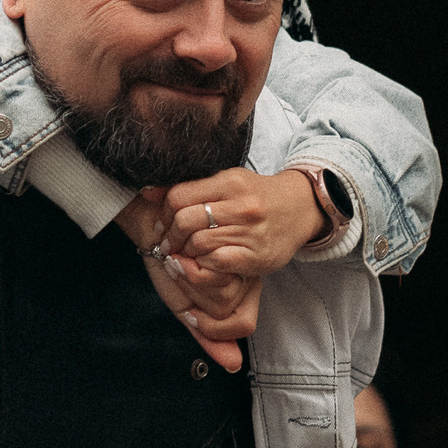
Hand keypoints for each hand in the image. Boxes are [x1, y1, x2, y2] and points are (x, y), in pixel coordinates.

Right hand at [116, 195, 258, 371]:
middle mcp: (247, 274)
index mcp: (242, 290)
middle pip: (229, 309)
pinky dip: (187, 271)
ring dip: (190, 283)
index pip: (243, 324)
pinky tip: (178, 252)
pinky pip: (212, 275)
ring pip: (223, 295)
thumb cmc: (168, 261)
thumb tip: (234, 365)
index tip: (190, 301)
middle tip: (182, 276)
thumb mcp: (186, 307)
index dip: (208, 321)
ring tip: (180, 260)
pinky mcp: (228, 240)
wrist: (152, 228)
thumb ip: (210, 337)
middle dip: (194, 297)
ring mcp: (239, 257)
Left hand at [152, 167, 326, 278]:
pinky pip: (216, 262)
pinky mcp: (257, 256)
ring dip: (185, 252)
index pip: (179, 196)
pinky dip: (203, 266)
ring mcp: (250, 231)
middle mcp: (241, 205)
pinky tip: (202, 263)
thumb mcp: (226, 182)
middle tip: (167, 244)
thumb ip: (190, 188)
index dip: (163, 213)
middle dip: (170, 236)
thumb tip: (147, 192)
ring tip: (183, 254)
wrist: (300, 209)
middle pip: (185, 221)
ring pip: (198, 243)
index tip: (161, 225)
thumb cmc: (256, 196)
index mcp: (229, 182)